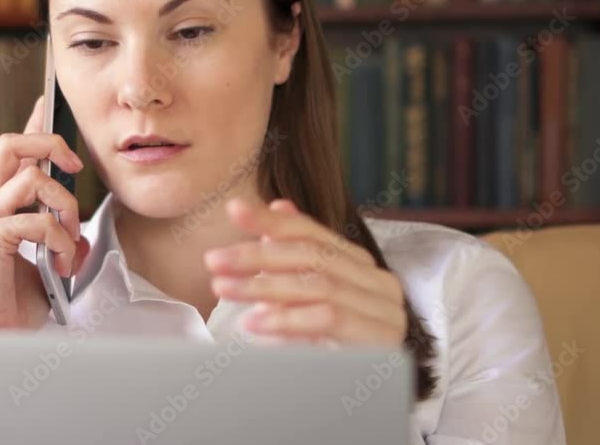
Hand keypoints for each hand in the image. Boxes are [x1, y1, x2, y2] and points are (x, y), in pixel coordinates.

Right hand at [0, 95, 91, 330]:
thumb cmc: (13, 305)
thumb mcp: (44, 264)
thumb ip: (57, 240)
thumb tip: (78, 233)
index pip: (10, 151)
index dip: (31, 124)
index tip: (47, 102)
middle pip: (9, 144)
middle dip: (49, 143)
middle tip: (75, 168)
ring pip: (30, 177)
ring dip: (65, 205)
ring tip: (69, 241)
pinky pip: (34, 219)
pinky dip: (59, 237)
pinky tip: (62, 261)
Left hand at [203, 198, 406, 345]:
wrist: (369, 396)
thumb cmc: (333, 343)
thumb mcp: (307, 296)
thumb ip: (295, 254)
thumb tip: (279, 203)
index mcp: (359, 264)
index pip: (312, 232)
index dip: (271, 220)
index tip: (233, 210)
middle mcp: (377, 281)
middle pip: (312, 256)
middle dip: (257, 255)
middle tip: (214, 260)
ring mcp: (385, 310)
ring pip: (317, 285)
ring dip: (263, 286)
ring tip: (224, 289)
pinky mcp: (381, 340)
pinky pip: (328, 319)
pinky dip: (286, 318)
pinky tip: (253, 322)